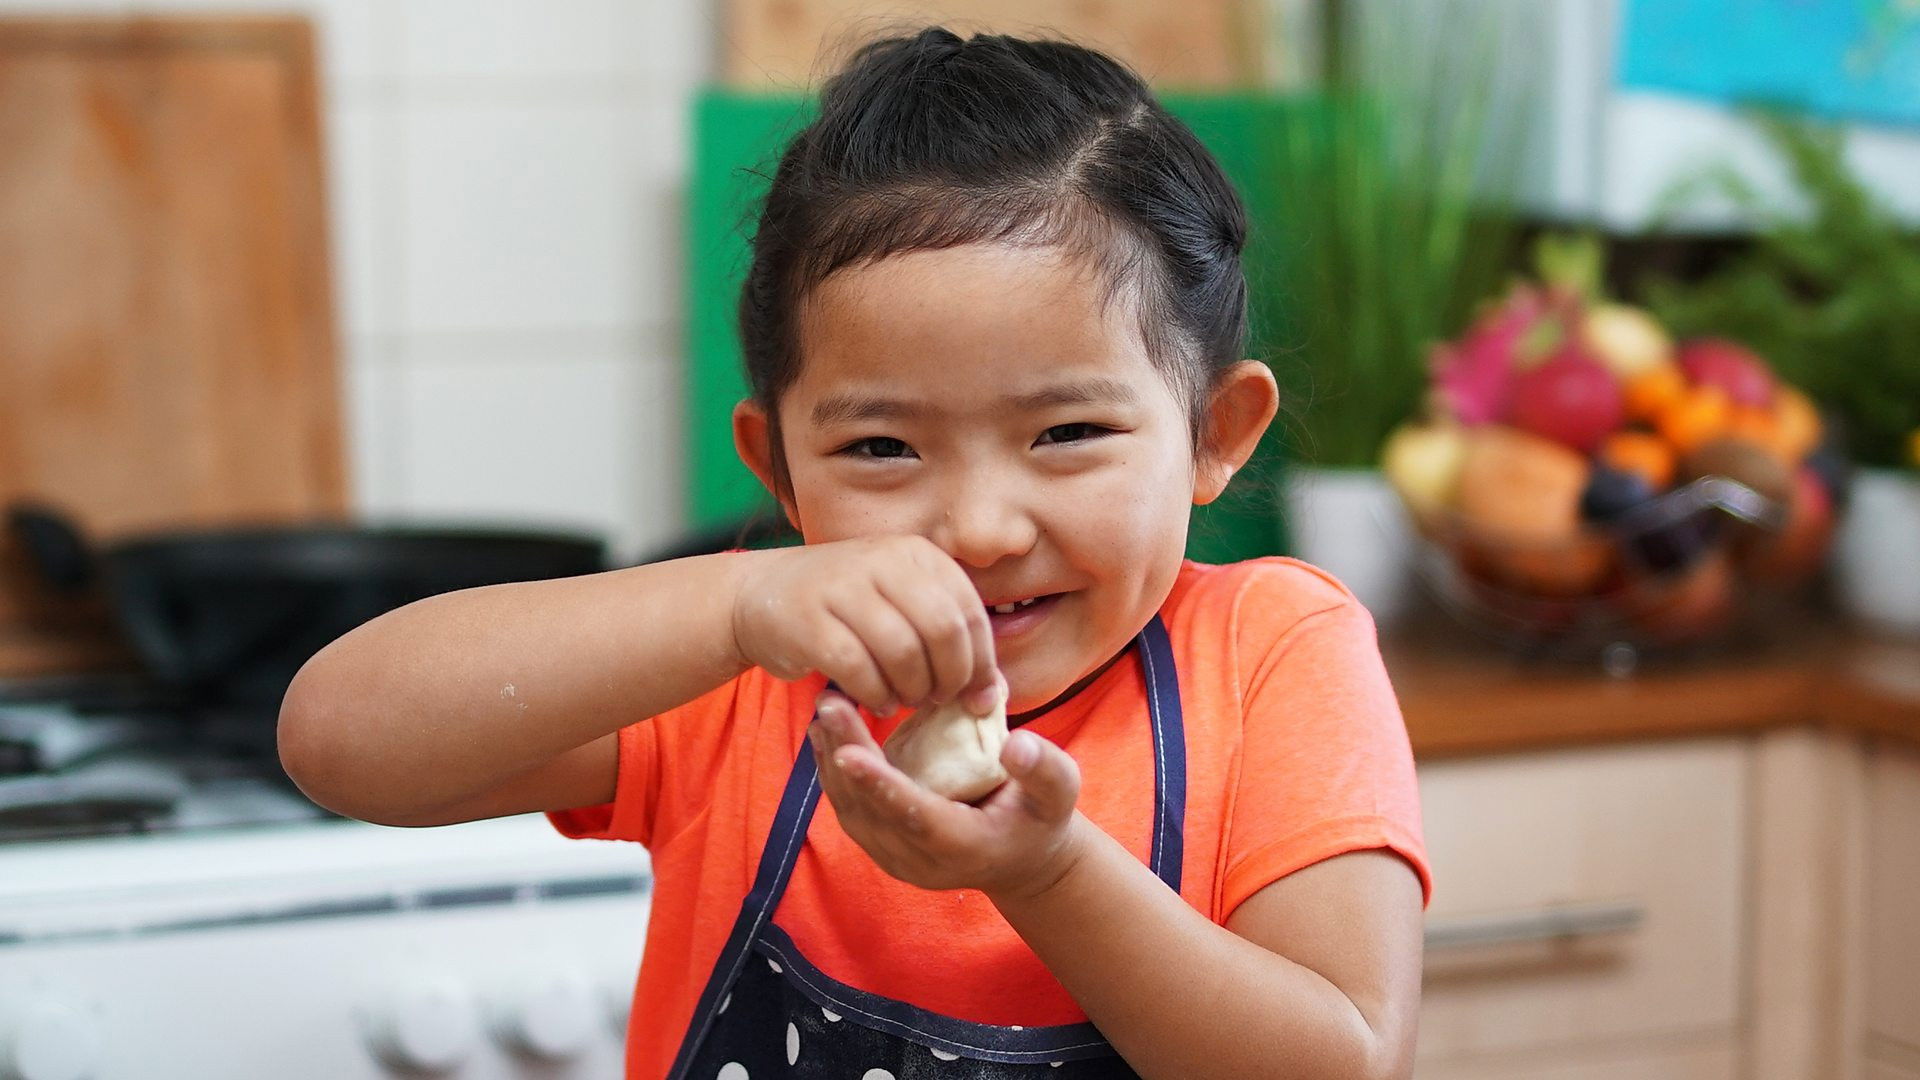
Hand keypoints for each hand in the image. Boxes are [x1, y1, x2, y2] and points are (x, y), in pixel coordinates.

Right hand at [731, 536, 998, 713]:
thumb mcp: (900, 604)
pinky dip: (874, 695)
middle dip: (949, 678)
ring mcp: (843, 587)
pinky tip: (874, 701)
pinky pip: (858, 669)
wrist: (762, 594)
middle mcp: (883, 561)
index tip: (978, 700)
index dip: (981, 664)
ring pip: (902, 651)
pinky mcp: (809, 620)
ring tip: (905, 700)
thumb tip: (993, 693)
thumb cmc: (846, 610)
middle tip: (937, 701)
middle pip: (942, 630)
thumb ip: (945, 637)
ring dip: (912, 690)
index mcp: (916, 554)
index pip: (971, 612)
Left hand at [807, 688, 1087, 897]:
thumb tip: (1016, 743)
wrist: (1022, 860)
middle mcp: (922, 862)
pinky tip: (828, 734)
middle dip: (844, 757)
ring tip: (824, 711)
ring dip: (831, 762)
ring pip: (853, 812)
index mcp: (964, 847)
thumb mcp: (1058, 792)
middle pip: (871, 811)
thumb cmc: (1041, 818)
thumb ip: (1042, 768)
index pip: (914, 817)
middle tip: (829, 705)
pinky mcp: (884, 848)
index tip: (848, 751)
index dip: (880, 785)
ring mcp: (898, 860)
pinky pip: (852, 811)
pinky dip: (835, 773)